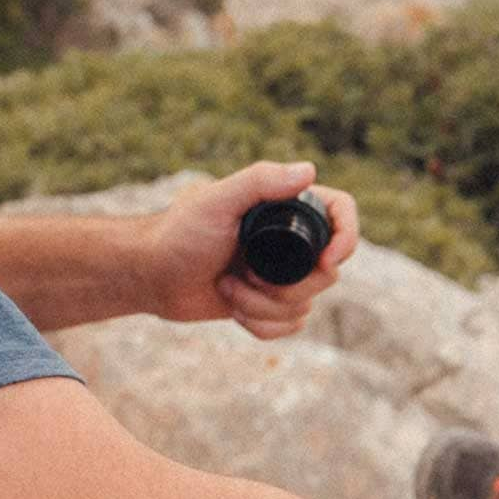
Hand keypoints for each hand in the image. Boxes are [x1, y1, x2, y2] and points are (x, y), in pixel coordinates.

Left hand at [145, 160, 360, 340]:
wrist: (150, 276)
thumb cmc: (178, 234)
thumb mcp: (216, 202)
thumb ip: (260, 181)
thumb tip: (309, 171)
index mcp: (284, 207)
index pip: (339, 212)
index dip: (347, 238)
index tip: (328, 261)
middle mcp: (288, 240)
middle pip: (327, 273)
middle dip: (287, 287)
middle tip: (247, 273)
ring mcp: (280, 274)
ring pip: (306, 305)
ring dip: (264, 307)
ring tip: (228, 288)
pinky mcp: (268, 305)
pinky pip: (290, 327)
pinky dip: (262, 325)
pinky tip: (233, 308)